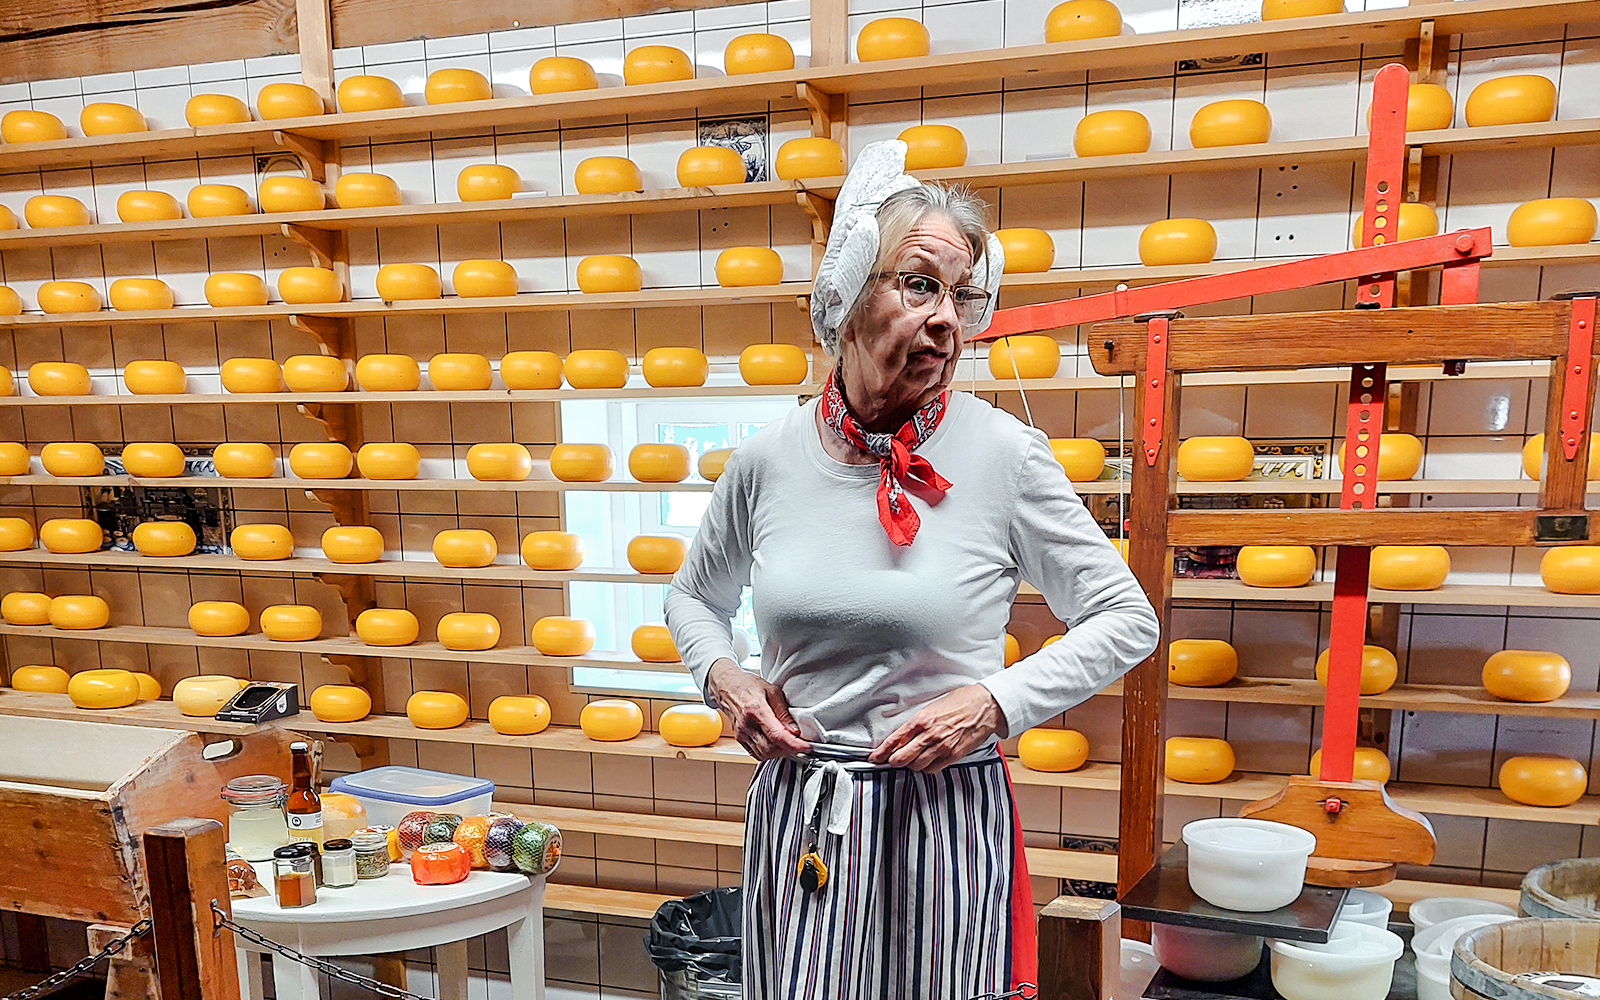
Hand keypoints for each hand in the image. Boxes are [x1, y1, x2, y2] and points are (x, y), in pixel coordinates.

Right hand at [705, 658, 810, 760]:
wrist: (726, 687)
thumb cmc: (747, 685)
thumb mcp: (772, 690)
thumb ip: (783, 711)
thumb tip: (794, 730)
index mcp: (755, 710)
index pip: (777, 735)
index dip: (794, 744)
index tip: (807, 747)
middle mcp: (746, 725)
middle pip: (771, 748)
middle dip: (789, 750)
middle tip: (801, 744)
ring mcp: (741, 734)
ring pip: (764, 754)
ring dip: (779, 752)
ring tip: (789, 743)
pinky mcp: (739, 739)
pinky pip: (756, 753)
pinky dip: (769, 753)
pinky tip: (776, 745)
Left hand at [868, 684, 1004, 772]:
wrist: (985, 706)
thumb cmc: (960, 702)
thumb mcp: (932, 706)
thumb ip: (917, 721)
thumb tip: (903, 734)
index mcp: (922, 720)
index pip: (895, 740)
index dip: (882, 752)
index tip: (874, 757)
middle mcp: (930, 735)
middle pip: (902, 757)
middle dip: (892, 761)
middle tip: (889, 761)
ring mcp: (942, 746)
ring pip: (916, 766)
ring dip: (910, 765)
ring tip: (909, 761)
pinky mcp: (953, 755)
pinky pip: (933, 769)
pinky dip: (926, 768)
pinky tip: (925, 763)